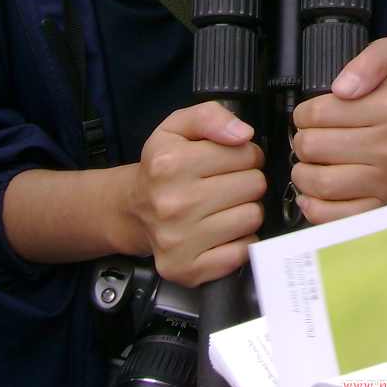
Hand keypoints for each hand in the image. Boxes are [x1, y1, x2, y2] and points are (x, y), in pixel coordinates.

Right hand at [126, 102, 264, 286]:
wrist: (132, 210)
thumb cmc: (162, 167)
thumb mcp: (177, 128)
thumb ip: (210, 116)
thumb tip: (243, 134)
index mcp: (170, 164)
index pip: (246, 153)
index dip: (245, 154)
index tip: (230, 160)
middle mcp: (172, 204)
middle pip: (254, 186)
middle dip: (247, 181)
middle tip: (226, 184)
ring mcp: (179, 242)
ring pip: (253, 217)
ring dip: (245, 209)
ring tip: (223, 206)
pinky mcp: (187, 270)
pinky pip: (244, 250)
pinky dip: (240, 240)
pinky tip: (221, 230)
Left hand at [292, 37, 386, 223]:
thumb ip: (369, 61)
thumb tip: (344, 89)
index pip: (318, 113)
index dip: (305, 113)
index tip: (314, 114)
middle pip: (314, 148)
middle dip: (302, 141)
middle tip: (311, 138)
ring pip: (319, 182)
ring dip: (303, 172)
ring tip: (312, 162)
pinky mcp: (378, 207)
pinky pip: (331, 216)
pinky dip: (313, 205)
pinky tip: (314, 189)